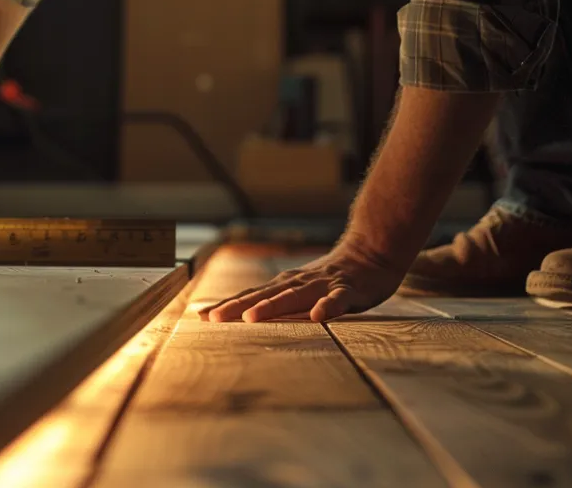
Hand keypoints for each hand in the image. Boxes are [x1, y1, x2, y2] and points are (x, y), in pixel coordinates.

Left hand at [199, 244, 406, 322]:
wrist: (370, 253)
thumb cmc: (330, 278)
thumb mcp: (300, 290)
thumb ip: (276, 302)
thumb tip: (243, 317)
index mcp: (285, 285)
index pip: (250, 296)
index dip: (227, 305)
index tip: (201, 317)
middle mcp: (298, 283)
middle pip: (264, 296)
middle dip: (238, 307)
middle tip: (214, 318)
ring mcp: (322, 285)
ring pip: (294, 295)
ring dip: (272, 305)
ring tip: (251, 317)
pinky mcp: (348, 290)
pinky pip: (337, 299)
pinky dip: (327, 306)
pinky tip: (318, 316)